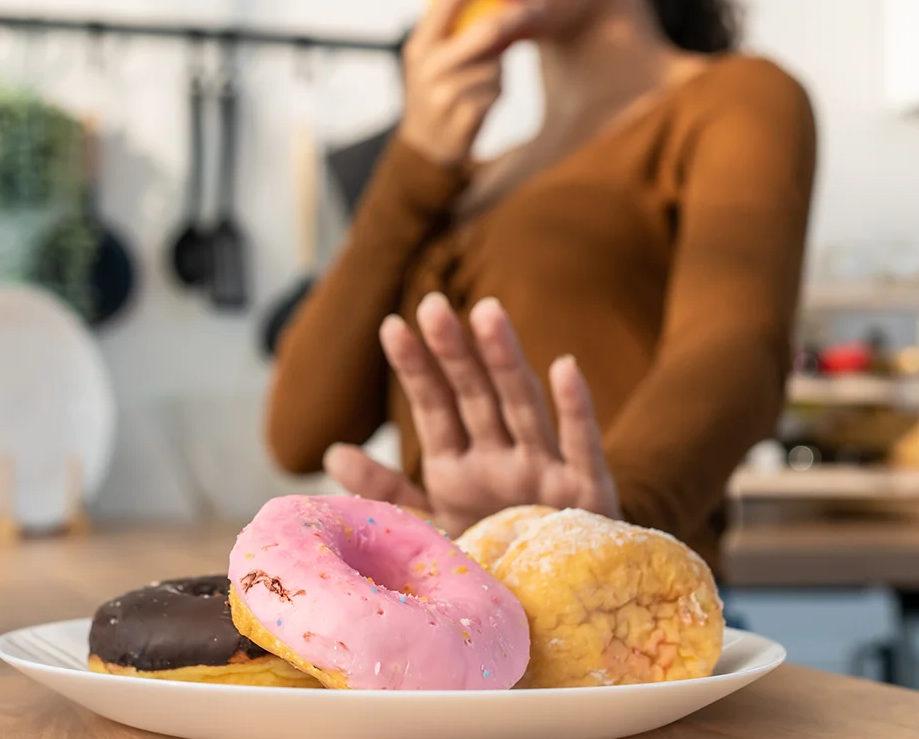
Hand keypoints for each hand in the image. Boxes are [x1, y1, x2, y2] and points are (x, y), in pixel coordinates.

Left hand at [324, 293, 621, 537]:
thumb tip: (332, 451)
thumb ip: (387, 491)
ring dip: (505, 361)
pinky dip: (576, 410)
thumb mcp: (433, 524)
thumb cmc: (494, 557)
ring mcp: (543, 471)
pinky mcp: (585, 494)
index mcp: (460, 463)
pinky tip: (565, 367)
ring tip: (488, 313)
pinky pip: (581, 448)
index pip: (434, 406)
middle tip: (433, 304)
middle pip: (474, 395)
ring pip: (521, 407)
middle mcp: (500, 457)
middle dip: (454, 351)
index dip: (416, 367)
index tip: (392, 326)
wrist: (557, 613)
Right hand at [396, 0, 543, 167]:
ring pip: (495, 67)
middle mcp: (428, 66)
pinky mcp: (461, 118)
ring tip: (480, 85)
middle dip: (516, 15)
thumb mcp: (434, 58)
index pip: (447, 1)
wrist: (425, 145)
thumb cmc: (439, 90)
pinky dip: (495, 97)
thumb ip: (456, 31)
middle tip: (538, 5)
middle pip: (485, 30)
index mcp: (420, 45)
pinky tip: (479, 106)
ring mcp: (443, 94)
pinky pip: (496, 94)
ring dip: (498, 73)